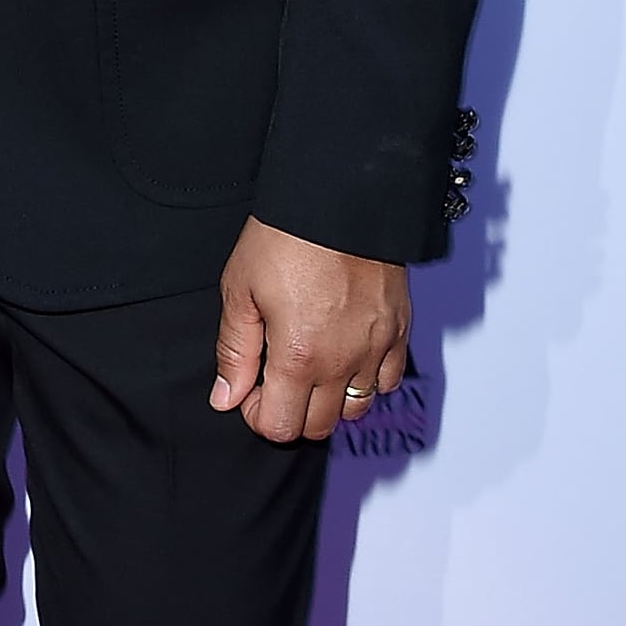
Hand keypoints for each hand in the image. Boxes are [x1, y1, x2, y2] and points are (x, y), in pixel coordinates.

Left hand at [211, 218, 409, 442]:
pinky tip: (345, 355)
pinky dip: (367, 380)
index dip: (257, 416)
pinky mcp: (399, 331)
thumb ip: (234, 352)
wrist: (338, 198)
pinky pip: (388, 381)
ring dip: (328, 401)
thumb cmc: (284, 236)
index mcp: (299, 356)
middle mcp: (343, 362)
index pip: (281, 427)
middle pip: (318, 426)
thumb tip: (225, 398)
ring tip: (309, 367)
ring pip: (356, 409)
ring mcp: (377, 349)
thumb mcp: (240, 290)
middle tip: (274, 378)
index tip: (250, 390)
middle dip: (290, 412)